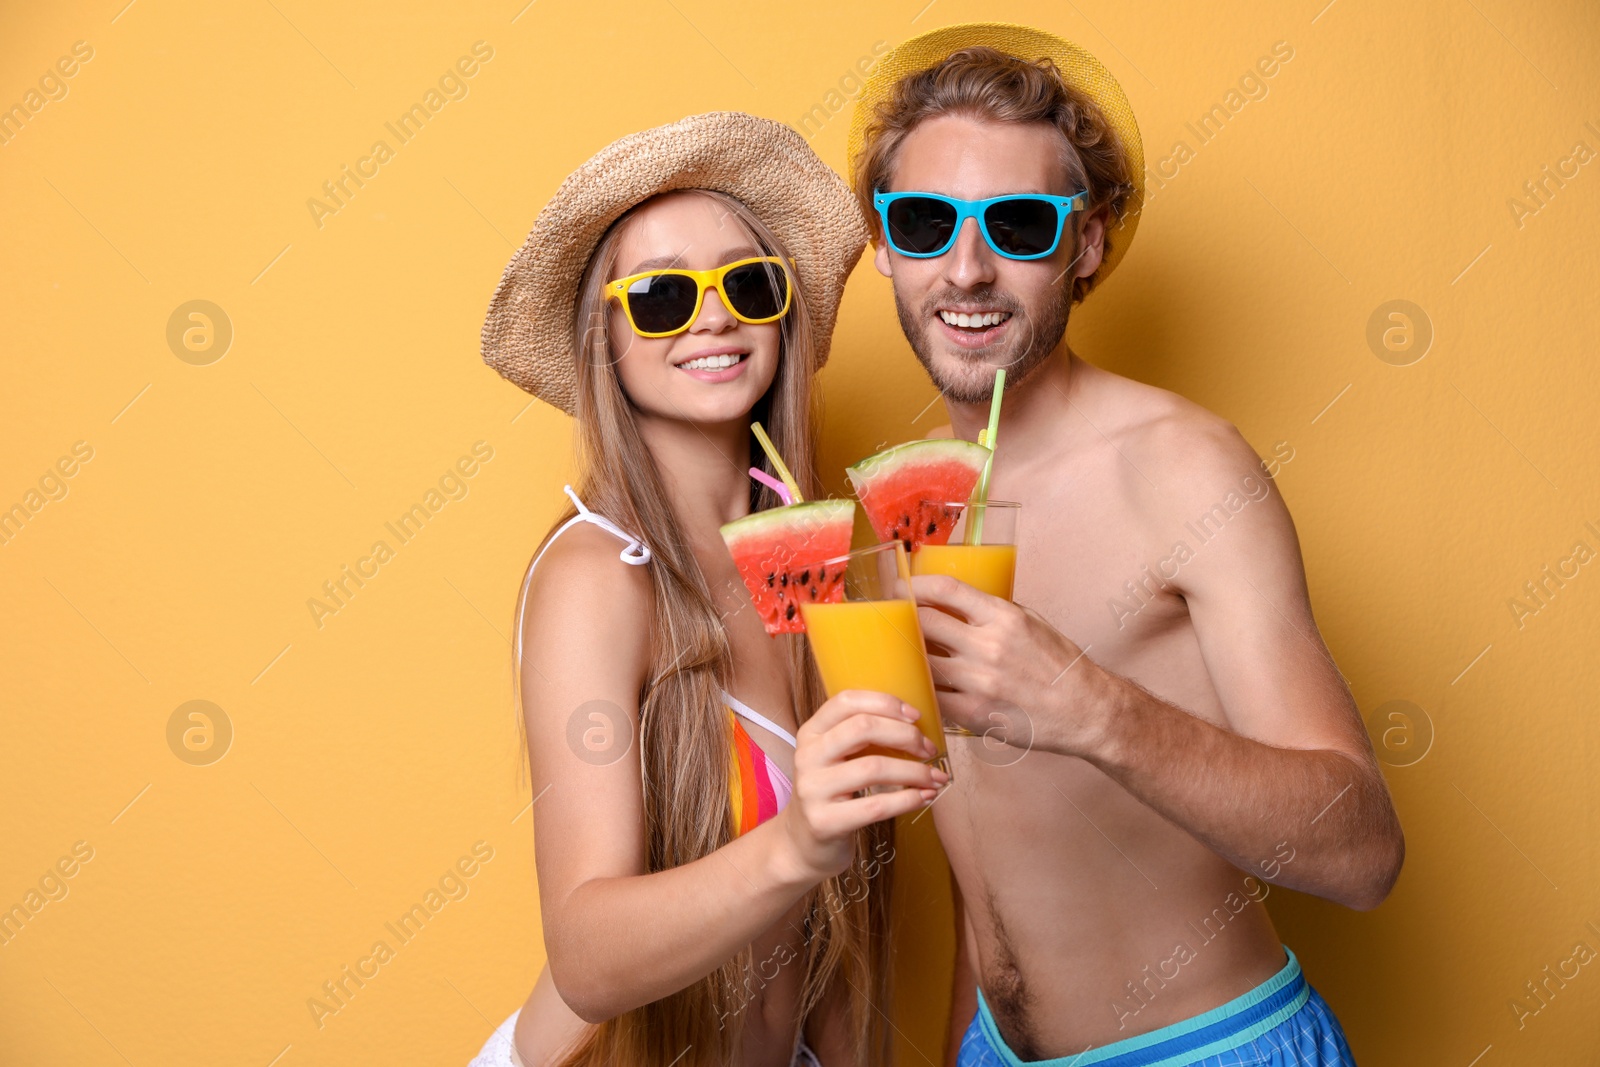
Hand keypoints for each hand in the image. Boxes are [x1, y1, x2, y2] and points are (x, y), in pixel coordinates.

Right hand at [778, 689, 949, 882]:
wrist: (803, 844)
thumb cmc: (831, 794)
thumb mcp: (835, 758)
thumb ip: (860, 737)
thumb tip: (914, 724)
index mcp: (811, 733)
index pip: (846, 701)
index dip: (885, 703)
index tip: (916, 716)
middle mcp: (807, 756)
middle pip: (863, 728)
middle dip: (906, 735)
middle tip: (929, 749)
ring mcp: (813, 790)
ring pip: (874, 767)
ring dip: (915, 771)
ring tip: (936, 777)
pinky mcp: (824, 822)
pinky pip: (875, 805)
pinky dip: (908, 800)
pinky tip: (924, 797)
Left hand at [911, 573, 1106, 756]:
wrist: (1085, 711)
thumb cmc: (1059, 665)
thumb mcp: (1031, 623)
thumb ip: (992, 611)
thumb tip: (952, 602)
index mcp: (1003, 617)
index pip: (946, 590)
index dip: (915, 585)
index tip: (901, 587)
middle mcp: (989, 646)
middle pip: (925, 622)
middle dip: (901, 618)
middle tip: (890, 619)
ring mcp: (980, 682)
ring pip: (922, 661)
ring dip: (906, 655)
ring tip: (897, 652)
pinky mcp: (974, 713)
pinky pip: (932, 696)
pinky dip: (921, 688)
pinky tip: (915, 684)